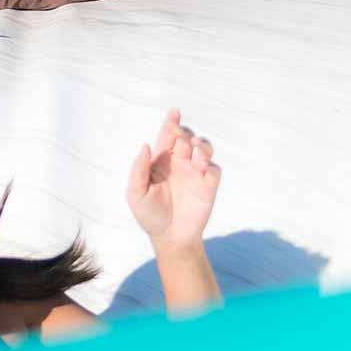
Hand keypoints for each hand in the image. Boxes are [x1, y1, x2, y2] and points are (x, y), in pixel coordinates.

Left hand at [125, 109, 218, 247]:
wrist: (169, 237)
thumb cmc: (150, 214)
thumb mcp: (136, 193)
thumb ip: (139, 169)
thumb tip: (145, 145)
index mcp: (161, 161)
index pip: (167, 137)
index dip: (171, 123)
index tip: (174, 113)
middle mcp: (180, 163)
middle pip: (187, 138)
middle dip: (184, 133)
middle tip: (180, 138)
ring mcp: (195, 173)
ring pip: (204, 148)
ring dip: (201, 145)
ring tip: (195, 149)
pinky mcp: (208, 186)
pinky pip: (214, 169)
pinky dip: (210, 164)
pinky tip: (202, 167)